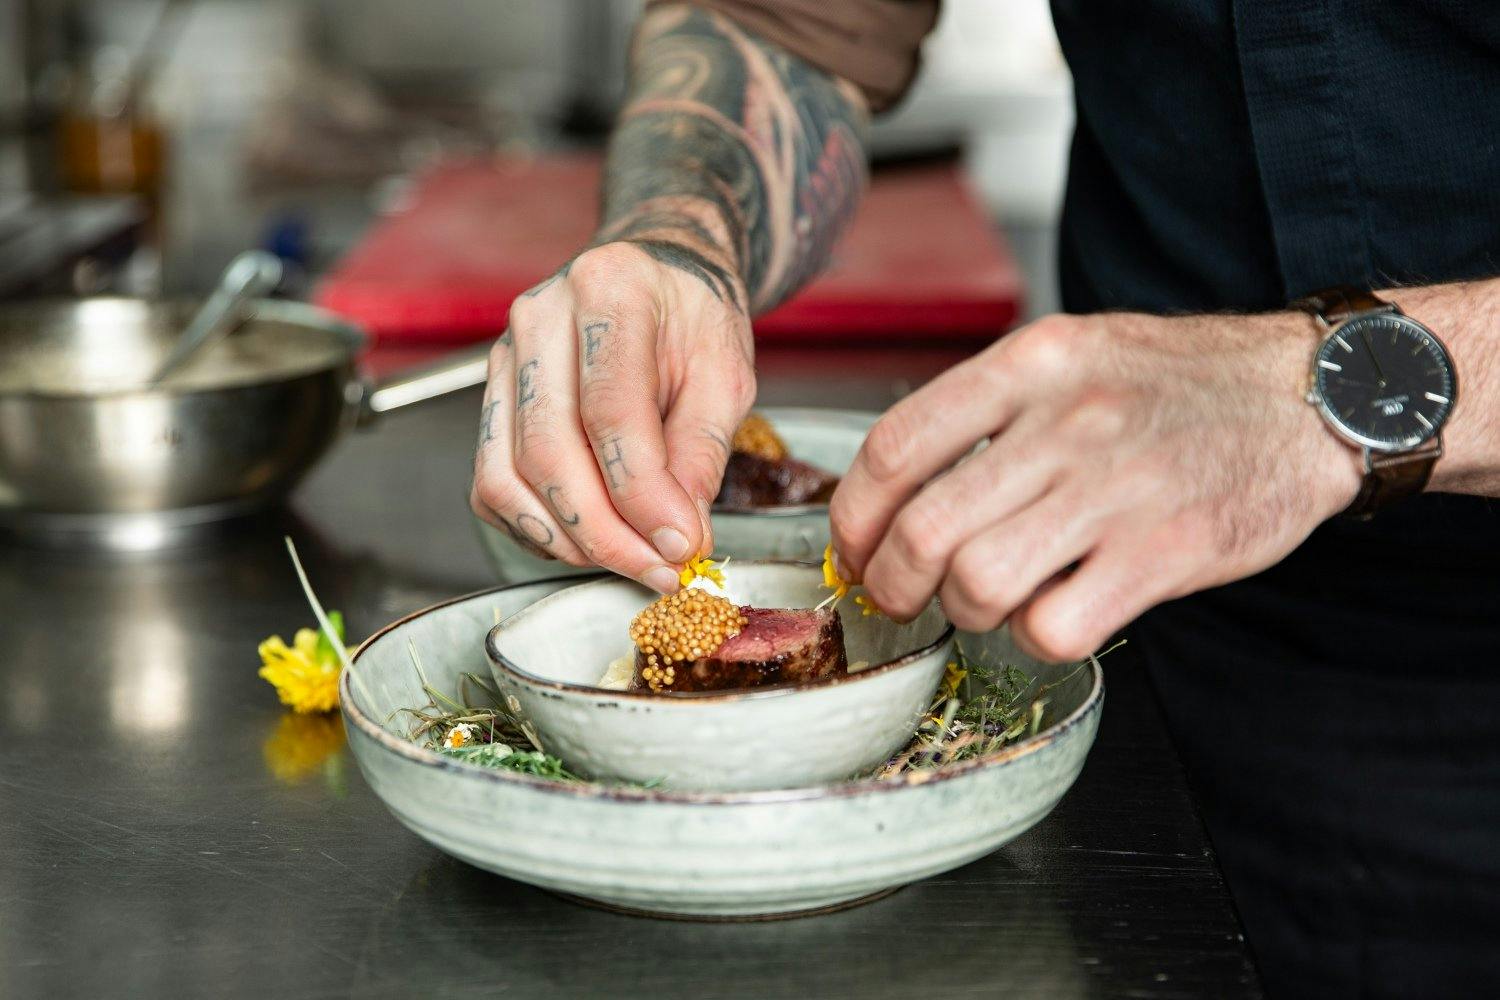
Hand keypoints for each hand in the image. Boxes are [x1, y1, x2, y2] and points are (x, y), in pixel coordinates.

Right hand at [470, 240, 753, 592]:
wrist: (659, 282)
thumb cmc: (693, 322)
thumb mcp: (727, 377)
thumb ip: (703, 454)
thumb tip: (678, 533)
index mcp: (608, 289)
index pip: (609, 412)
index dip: (642, 494)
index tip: (680, 545)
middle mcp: (541, 319)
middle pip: (548, 451)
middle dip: (605, 532)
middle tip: (659, 568)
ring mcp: (504, 359)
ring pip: (507, 476)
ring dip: (569, 539)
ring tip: (630, 560)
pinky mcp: (490, 400)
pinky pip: (492, 485)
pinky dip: (536, 529)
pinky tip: (589, 539)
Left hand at [829, 311, 1363, 660]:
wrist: (1306, 396)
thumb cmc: (1175, 384)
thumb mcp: (1072, 355)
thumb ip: (985, 409)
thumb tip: (892, 492)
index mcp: (1029, 364)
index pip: (894, 446)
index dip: (853, 517)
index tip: (854, 549)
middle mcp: (1066, 421)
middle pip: (925, 530)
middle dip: (893, 583)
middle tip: (902, 595)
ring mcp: (1116, 489)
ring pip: (979, 584)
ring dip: (965, 611)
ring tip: (985, 600)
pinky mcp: (1164, 552)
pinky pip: (1054, 627)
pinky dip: (1032, 637)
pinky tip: (1049, 614)